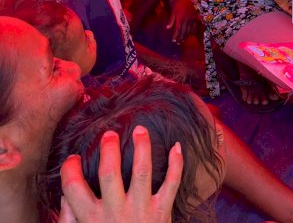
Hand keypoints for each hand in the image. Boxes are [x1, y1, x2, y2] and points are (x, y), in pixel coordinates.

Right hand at [59, 126, 182, 222]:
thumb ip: (70, 219)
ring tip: (140, 130)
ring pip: (141, 172)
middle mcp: (115, 212)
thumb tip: (65, 195)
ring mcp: (140, 210)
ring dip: (142, 148)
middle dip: (108, 150)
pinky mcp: (162, 212)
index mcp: (92, 218)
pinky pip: (171, 184)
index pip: (73, 188)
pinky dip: (176, 165)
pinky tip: (177, 146)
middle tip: (108, 134)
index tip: (72, 158)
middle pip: (109, 174)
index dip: (69, 169)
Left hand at [167, 0, 198, 43]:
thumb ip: (171, 20)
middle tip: (178, 42)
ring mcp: (192, 20)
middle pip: (183, 32)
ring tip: (183, 40)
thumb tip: (167, 28)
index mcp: (180, 19)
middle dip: (180, 38)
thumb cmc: (181, 4)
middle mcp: (186, 21)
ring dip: (186, 36)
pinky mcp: (196, 19)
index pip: (177, 30)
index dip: (176, 36)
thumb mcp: (174, 11)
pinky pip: (194, 27)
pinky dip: (192, 32)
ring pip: (189, 30)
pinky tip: (190, 34)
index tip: (174, 40)